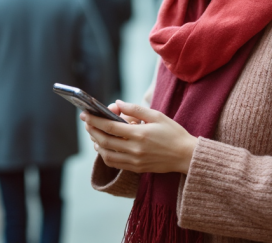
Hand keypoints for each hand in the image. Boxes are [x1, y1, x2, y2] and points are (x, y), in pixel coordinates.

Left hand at [81, 100, 196, 174]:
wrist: (186, 155)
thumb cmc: (173, 132)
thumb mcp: (157, 115)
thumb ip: (135, 109)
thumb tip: (118, 103)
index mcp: (139, 134)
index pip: (110, 127)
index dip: (95, 120)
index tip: (85, 115)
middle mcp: (135, 149)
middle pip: (104, 141)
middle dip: (92, 131)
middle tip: (87, 123)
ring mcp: (135, 161)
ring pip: (107, 154)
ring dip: (97, 144)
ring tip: (94, 134)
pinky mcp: (137, 168)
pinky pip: (115, 163)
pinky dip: (105, 155)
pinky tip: (104, 147)